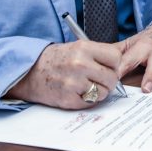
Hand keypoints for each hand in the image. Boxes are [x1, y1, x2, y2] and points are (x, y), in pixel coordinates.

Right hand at [7, 41, 121, 108]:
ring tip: (85, 86)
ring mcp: (73, 82)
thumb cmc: (56, 59)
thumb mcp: (77, 47)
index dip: (114, 64)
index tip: (107, 66)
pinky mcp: (68, 99)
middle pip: (112, 77)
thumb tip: (123, 62)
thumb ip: (98, 54)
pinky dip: (86, 100)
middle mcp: (79, 64)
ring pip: (103, 92)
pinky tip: (76, 92)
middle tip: (96, 79)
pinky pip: (90, 103)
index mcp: (83, 48)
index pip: (115, 57)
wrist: (28, 71)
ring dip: (98, 92)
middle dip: (107, 80)